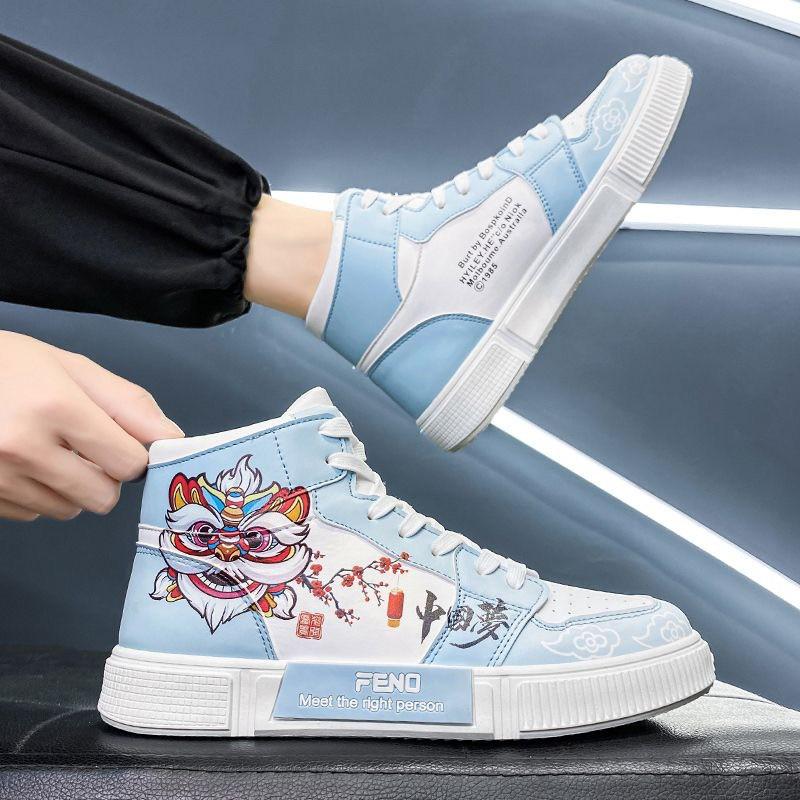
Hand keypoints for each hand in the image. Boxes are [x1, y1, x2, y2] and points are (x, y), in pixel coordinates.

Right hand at [0, 332, 182, 521]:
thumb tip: (172, 438)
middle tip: (84, 447)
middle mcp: (23, 447)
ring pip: (68, 510)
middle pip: (102, 497)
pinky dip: (37, 494)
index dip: (134, 454)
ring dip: (70, 487)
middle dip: (105, 476)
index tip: (122, 441)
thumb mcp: (71, 367)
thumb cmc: (8, 366)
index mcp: (56, 408)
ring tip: (46, 450)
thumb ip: (127, 403)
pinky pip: (32, 514)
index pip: (129, 463)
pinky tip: (21, 463)